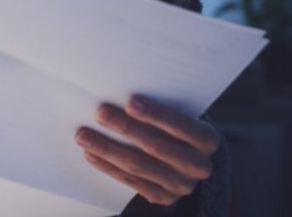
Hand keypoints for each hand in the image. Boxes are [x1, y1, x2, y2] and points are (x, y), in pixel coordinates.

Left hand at [75, 94, 220, 208]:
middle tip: (99, 112)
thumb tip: (121, 94)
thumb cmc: (177, 128)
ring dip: (107, 149)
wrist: (190, 160)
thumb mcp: (181, 115)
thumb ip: (161, 108)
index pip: (180, 125)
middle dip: (124, 128)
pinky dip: (108, 166)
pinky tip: (91, 153)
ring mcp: (181, 186)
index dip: (155, 114)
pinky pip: (130, 181)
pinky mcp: (163, 198)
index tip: (129, 101)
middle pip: (155, 146)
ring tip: (83, 135)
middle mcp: (199, 166)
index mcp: (207, 140)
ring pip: (138, 166)